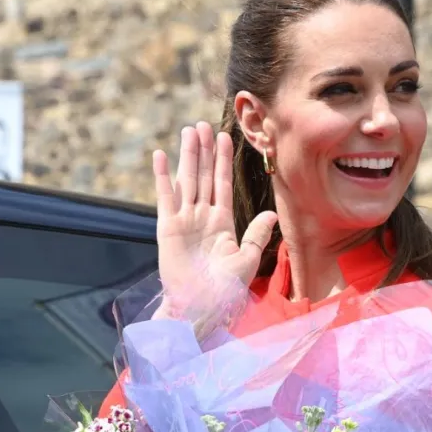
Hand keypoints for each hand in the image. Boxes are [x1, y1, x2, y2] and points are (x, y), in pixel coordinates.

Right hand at [154, 121, 276, 300]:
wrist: (199, 308)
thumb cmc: (224, 291)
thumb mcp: (246, 260)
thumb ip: (257, 235)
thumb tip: (270, 214)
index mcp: (221, 223)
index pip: (222, 184)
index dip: (222, 161)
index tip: (223, 138)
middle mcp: (202, 217)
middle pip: (204, 176)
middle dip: (204, 150)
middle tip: (202, 124)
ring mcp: (184, 220)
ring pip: (187, 180)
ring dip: (187, 155)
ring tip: (187, 131)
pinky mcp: (167, 227)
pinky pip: (165, 197)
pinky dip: (162, 176)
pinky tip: (160, 156)